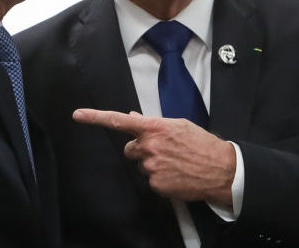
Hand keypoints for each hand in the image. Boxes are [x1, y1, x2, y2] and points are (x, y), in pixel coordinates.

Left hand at [73, 108, 235, 207]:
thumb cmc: (202, 144)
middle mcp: (149, 146)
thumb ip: (154, 123)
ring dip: (153, 164)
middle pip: (131, 148)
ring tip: (175, 162)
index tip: (78, 115)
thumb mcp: (179, 125)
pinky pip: (150, 180)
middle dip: (142, 149)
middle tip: (164, 150)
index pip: (119, 121)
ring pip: (141, 165)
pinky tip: (176, 174)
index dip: (96, 117)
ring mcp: (151, 166)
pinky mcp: (155, 184)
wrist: (220, 169)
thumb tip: (132, 119)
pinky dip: (161, 178)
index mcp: (155, 127)